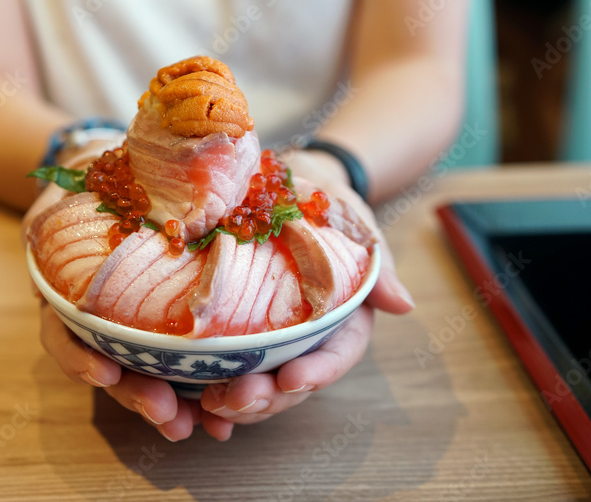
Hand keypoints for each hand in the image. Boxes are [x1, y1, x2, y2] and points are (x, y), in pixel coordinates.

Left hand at [195, 149, 413, 434]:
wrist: (281, 182)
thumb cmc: (323, 202)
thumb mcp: (353, 221)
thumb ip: (376, 263)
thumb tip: (402, 305)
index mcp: (340, 319)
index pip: (336, 355)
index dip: (317, 373)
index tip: (292, 380)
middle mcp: (303, 338)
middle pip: (291, 382)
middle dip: (266, 399)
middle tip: (237, 401)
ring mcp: (266, 339)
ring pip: (256, 384)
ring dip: (235, 403)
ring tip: (210, 407)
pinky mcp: (229, 332)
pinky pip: (219, 368)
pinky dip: (203, 392)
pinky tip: (188, 409)